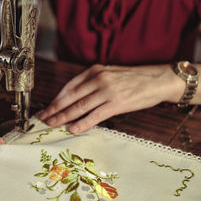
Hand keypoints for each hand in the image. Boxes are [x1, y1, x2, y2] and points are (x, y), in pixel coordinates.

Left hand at [39, 64, 183, 132]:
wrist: (158, 79)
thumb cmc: (132, 78)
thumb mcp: (109, 73)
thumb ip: (91, 82)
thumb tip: (74, 98)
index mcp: (94, 71)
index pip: (68, 87)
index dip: (55, 99)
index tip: (47, 108)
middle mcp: (98, 79)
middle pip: (70, 97)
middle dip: (54, 109)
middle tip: (42, 118)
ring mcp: (107, 91)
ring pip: (79, 107)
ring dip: (63, 117)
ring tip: (52, 124)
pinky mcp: (117, 103)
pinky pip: (95, 116)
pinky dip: (82, 123)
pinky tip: (72, 128)